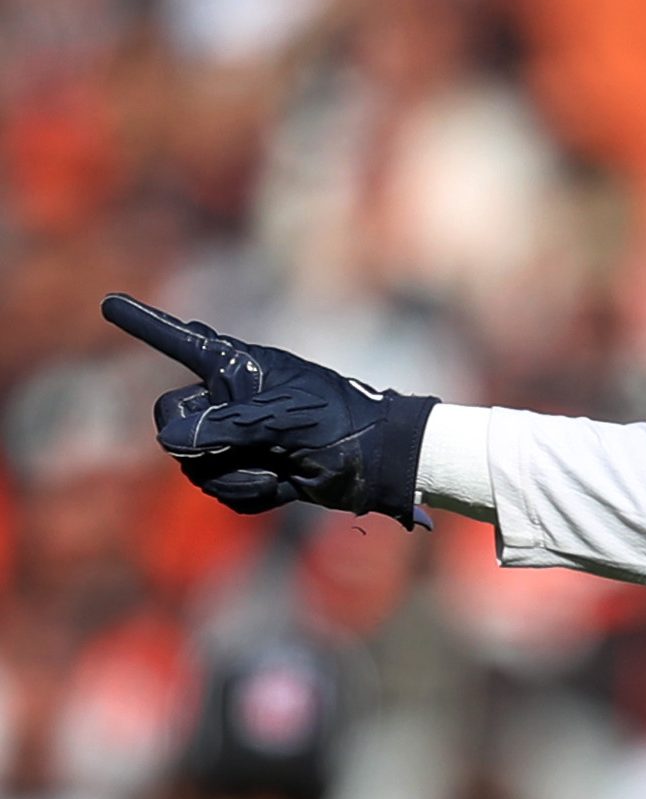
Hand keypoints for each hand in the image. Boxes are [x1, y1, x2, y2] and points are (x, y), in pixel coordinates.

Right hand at [101, 293, 435, 526]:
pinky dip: (251, 495)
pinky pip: (223, 492)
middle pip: (173, 423)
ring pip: (195, 466)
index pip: (181, 344)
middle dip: (204, 445)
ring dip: (236, 476)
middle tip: (254, 446)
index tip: (109, 302)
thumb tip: (172, 442)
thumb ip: (227, 426)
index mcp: (237, 369)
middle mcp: (229, 400)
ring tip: (281, 467)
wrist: (383, 464)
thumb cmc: (341, 426)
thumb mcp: (285, 420)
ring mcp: (237, 438)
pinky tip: (286, 484)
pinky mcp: (250, 470)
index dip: (144, 324)